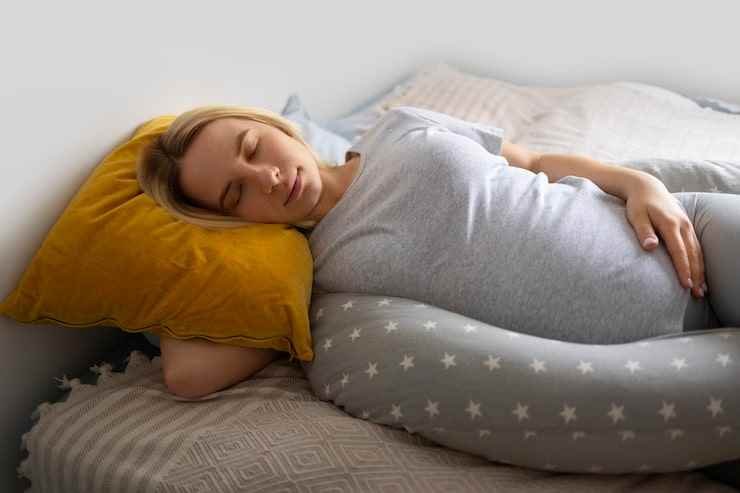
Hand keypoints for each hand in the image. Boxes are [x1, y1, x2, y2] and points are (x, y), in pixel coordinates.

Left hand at [624, 176, 706, 298]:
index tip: (685, 284)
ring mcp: (687, 225)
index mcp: (670, 224)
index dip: (683, 268)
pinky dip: (699, 262)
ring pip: (697, 252)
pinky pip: (697, 247)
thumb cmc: (638, 204)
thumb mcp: (636, 216)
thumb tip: (650, 247)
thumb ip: (643, 231)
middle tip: (696, 294)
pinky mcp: (687, 227)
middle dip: (695, 275)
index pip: (679, 251)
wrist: (647, 187)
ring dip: (700, 271)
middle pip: (692, 254)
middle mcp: (683, 225)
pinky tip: (700, 275)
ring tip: (701, 290)